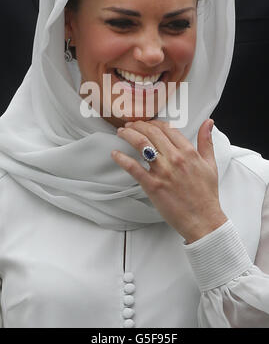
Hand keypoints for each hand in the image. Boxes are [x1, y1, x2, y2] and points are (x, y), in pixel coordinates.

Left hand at [111, 119, 226, 242]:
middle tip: (131, 125)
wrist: (203, 220)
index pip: (168, 129)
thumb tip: (208, 123)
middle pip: (152, 132)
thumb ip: (206, 142)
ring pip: (141, 144)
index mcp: (188, 152)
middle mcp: (175, 159)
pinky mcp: (152, 185)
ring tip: (122, 132)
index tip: (148, 123)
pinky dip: (122, 158)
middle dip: (138, 125)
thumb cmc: (206, 195)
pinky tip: (116, 154)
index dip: (155, 123)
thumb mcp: (210, 164)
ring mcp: (163, 172)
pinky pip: (133, 168)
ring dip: (129, 134)